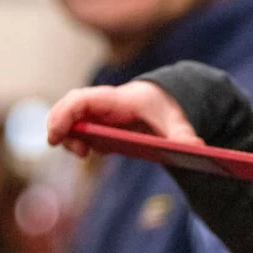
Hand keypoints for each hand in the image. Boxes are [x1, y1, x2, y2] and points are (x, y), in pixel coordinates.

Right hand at [47, 81, 198, 155]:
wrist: (163, 102)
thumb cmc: (165, 107)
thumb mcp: (176, 121)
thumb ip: (184, 135)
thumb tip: (197, 149)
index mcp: (116, 99)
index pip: (81, 100)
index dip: (64, 116)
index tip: (55, 136)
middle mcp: (100, 105)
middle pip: (67, 110)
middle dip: (60, 128)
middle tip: (76, 152)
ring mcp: (95, 114)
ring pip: (68, 121)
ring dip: (68, 138)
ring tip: (83, 153)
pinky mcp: (95, 125)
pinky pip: (76, 131)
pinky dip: (76, 142)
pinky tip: (89, 152)